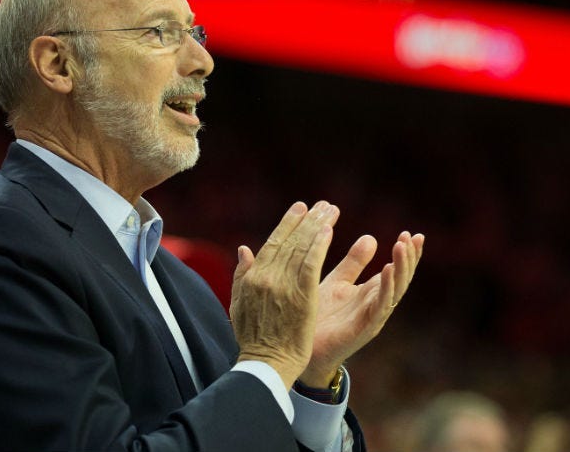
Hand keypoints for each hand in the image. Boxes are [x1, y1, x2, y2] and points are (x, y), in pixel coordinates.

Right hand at [230, 201, 338, 388]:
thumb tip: (243, 249)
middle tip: (323, 205)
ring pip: (302, 249)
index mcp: (252, 277)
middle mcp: (266, 277)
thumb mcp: (239, 304)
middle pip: (290, 241)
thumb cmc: (253, 338)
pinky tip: (328, 232)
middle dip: (308, 220)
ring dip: (317, 227)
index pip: (272, 243)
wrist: (266, 364)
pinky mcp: (301, 296)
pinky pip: (311, 264)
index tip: (300, 208)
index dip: (288, 224)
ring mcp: (283, 286)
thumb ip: (241, 275)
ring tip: (331, 211)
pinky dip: (319, 246)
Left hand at [299, 231, 423, 386]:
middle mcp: (377, 304)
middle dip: (409, 258)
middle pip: (401, 279)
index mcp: (372, 293)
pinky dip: (387, 287)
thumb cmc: (319, 316)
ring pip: (395, 290)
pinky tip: (387, 269)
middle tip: (411, 236)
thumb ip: (354, 263)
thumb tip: (371, 237)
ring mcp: (373, 317)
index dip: (407, 253)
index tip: (413, 234)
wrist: (300, 346)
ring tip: (402, 246)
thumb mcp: (337, 282)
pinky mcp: (365, 328)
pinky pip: (380, 306)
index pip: (397, 270)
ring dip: (401, 268)